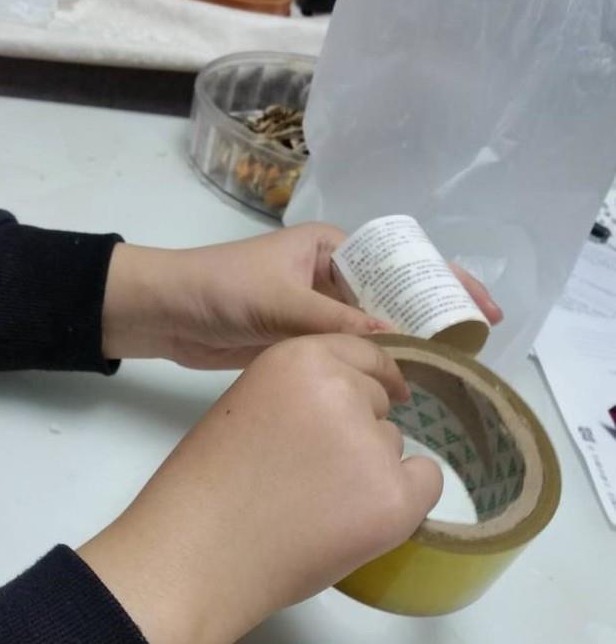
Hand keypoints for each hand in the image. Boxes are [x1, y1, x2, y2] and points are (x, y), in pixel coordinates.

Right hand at [79, 334, 442, 643]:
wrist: (198, 555)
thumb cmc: (206, 491)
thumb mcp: (249, 408)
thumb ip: (300, 397)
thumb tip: (349, 413)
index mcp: (301, 359)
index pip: (363, 355)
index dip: (371, 380)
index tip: (383, 396)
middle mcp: (344, 391)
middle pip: (377, 405)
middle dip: (355, 434)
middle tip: (307, 479)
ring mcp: (373, 445)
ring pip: (392, 448)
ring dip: (368, 472)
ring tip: (312, 510)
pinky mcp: (395, 498)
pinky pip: (425, 484)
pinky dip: (403, 502)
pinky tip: (357, 522)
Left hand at [101, 223, 501, 367]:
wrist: (163, 313)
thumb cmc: (220, 289)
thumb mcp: (281, 303)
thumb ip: (338, 324)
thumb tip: (397, 348)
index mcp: (333, 250)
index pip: (403, 262)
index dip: (445, 283)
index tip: (481, 310)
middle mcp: (332, 278)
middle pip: (397, 300)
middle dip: (435, 321)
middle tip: (476, 350)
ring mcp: (318, 313)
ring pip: (375, 333)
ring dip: (405, 351)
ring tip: (447, 377)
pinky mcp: (303, 344)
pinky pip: (350, 356)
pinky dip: (373, 371)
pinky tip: (400, 393)